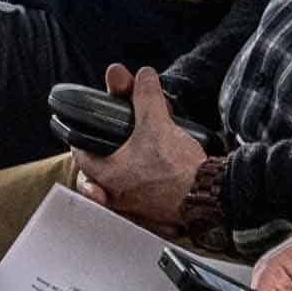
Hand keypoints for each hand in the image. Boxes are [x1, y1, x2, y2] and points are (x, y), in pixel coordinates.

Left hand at [73, 66, 209, 238]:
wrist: (210, 196)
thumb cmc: (178, 169)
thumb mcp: (157, 122)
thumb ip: (146, 96)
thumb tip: (144, 76)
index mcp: (109, 175)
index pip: (82, 156)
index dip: (81, 140)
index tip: (83, 133)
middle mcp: (118, 197)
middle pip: (98, 174)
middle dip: (101, 157)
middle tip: (107, 145)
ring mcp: (137, 209)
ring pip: (119, 189)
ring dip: (122, 172)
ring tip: (131, 158)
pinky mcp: (157, 214)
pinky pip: (140, 201)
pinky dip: (142, 187)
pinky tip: (152, 175)